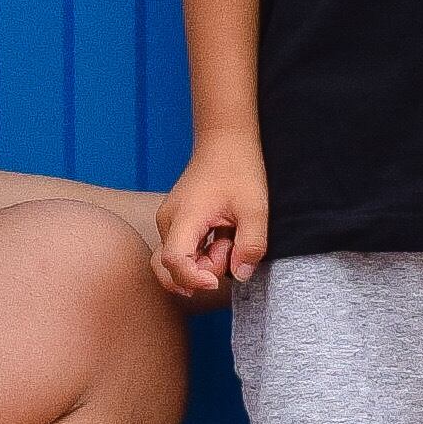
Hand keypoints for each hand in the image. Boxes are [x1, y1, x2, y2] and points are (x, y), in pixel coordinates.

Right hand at [153, 135, 269, 301]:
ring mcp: (168, 222)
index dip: (194, 279)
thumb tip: (240, 275)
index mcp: (184, 217)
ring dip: (203, 262)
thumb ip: (250, 245)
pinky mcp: (174, 223)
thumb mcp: (255, 209)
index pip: (174, 262)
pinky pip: (182, 251)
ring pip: (175, 262)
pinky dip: (202, 254)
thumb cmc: (239, 169)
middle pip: (169, 268)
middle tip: (227, 248)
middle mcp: (167, 222)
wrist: (225, 142)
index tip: (218, 280)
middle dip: (200, 273)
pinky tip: (221, 236)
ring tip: (226, 240)